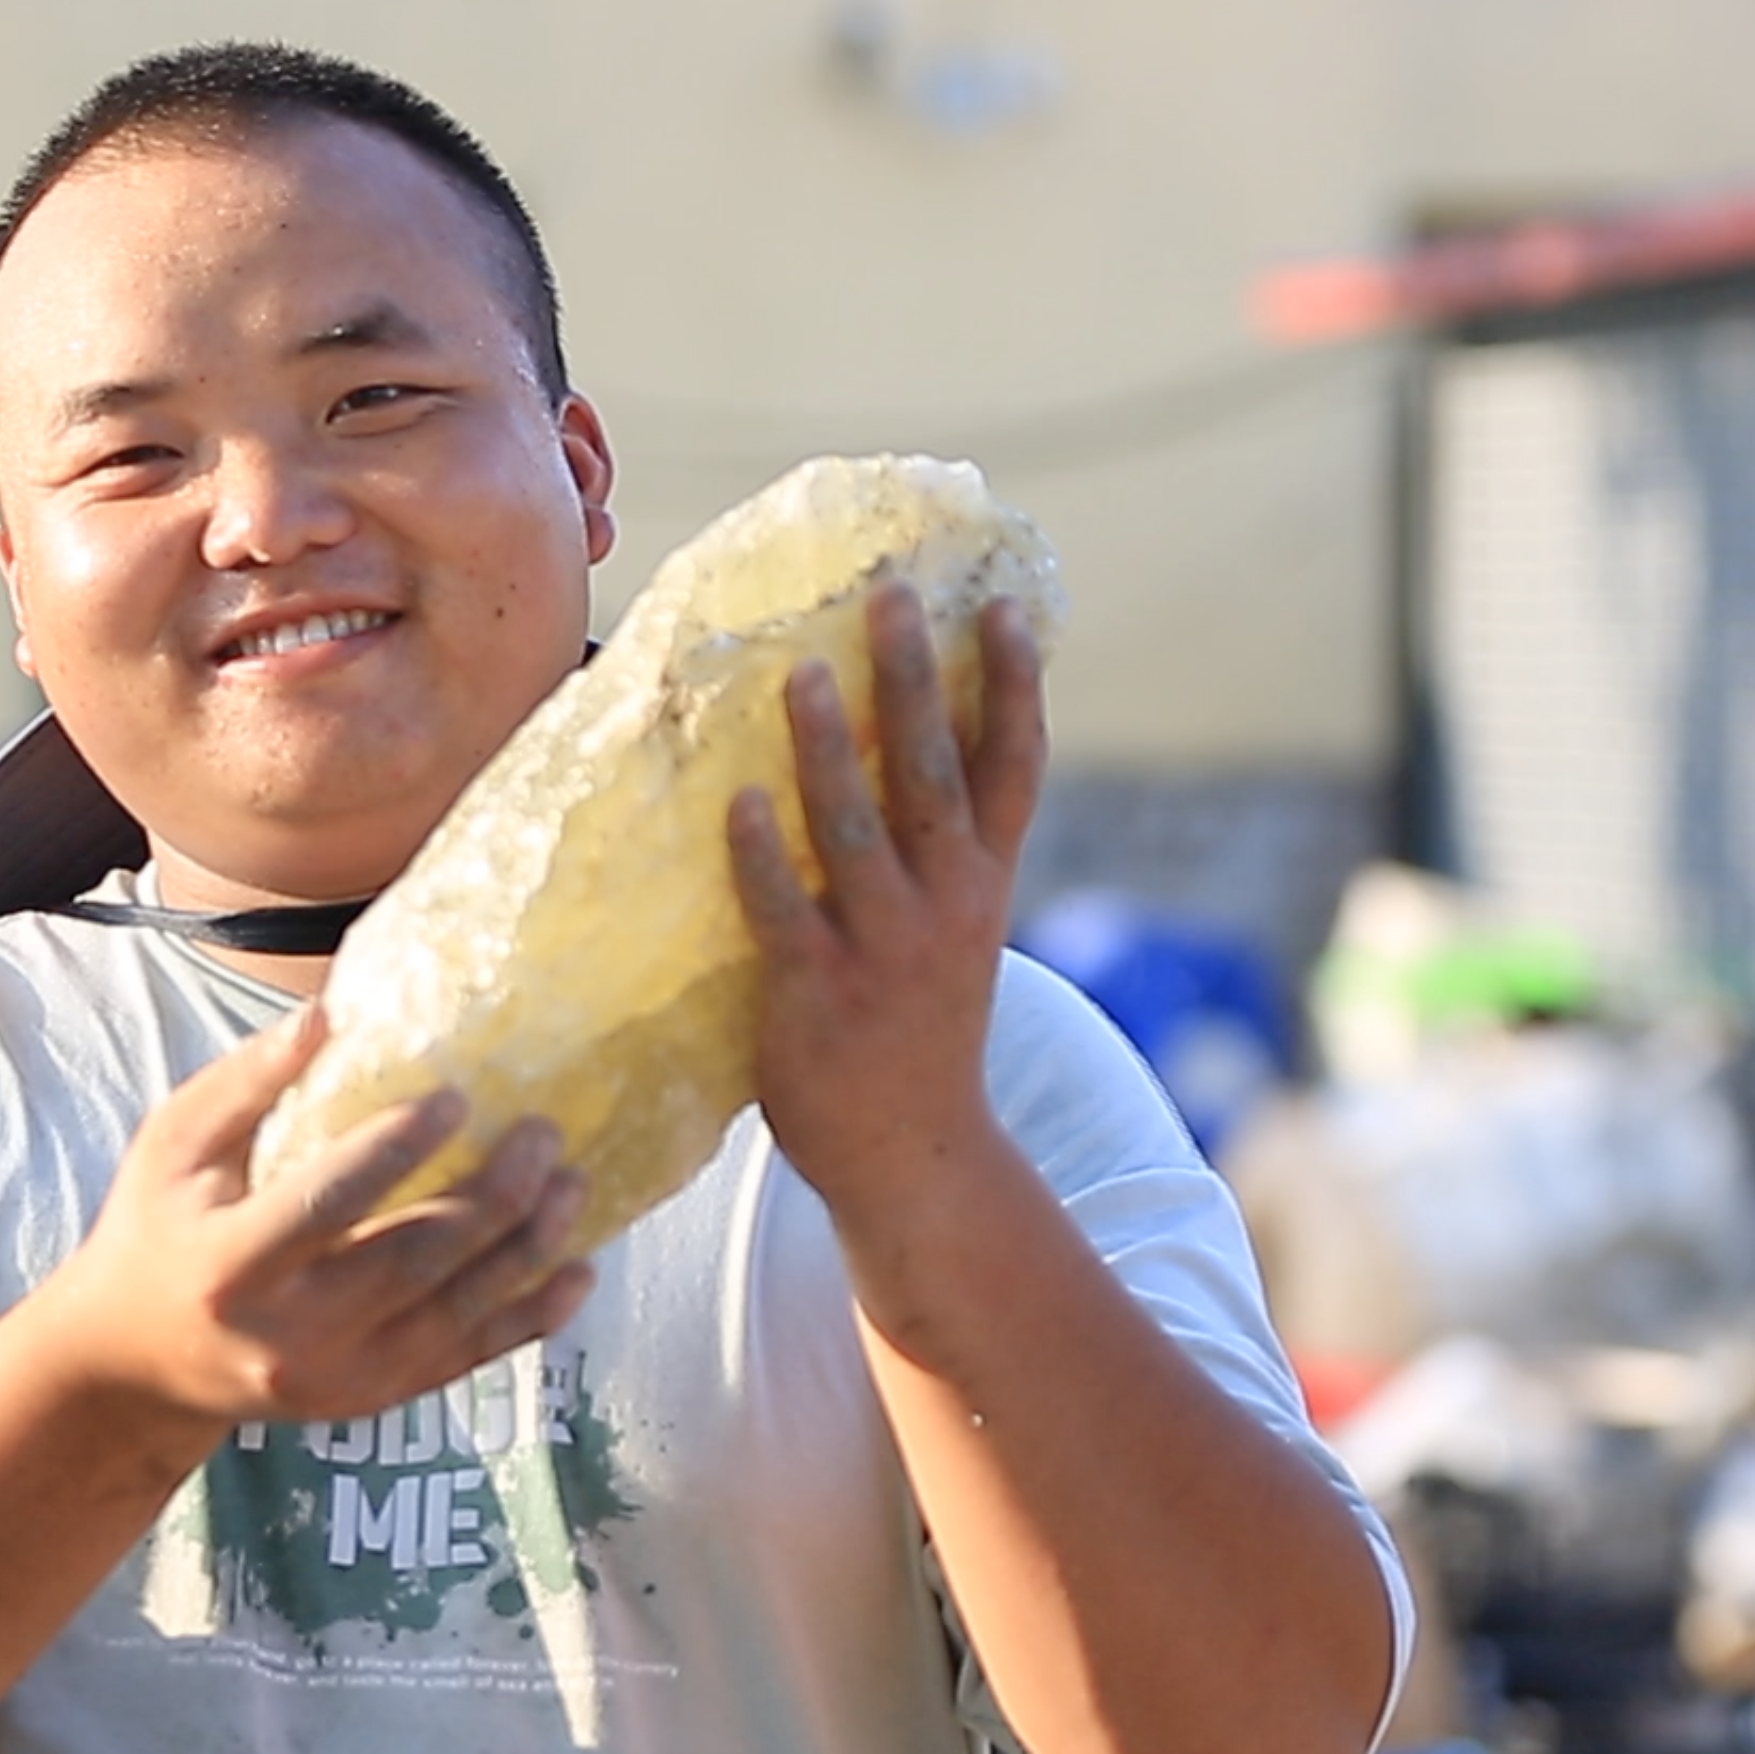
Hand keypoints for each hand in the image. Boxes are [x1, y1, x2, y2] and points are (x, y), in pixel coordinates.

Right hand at [44, 1002, 593, 1427]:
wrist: (138, 1364)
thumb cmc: (156, 1229)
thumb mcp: (171, 1145)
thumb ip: (244, 1083)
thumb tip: (328, 1014)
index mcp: (229, 1265)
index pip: (326, 1206)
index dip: (395, 1152)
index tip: (457, 1098)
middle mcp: (287, 1335)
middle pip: (410, 1264)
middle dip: (490, 1198)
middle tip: (542, 1133)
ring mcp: (336, 1378)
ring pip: (453, 1316)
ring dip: (526, 1252)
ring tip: (572, 1184)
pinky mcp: (370, 1399)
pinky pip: (465, 1360)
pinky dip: (527, 1319)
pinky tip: (577, 1272)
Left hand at [725, 581, 1046, 1223]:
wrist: (914, 1156)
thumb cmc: (917, 1028)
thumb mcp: (953, 933)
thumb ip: (936, 853)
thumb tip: (897, 747)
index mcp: (984, 884)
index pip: (1014, 767)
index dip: (1013, 684)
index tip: (999, 603)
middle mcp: (947, 905)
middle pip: (936, 773)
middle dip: (915, 681)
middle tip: (890, 597)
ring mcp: (883, 949)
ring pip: (858, 829)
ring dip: (829, 747)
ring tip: (800, 671)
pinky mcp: (817, 993)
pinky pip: (785, 910)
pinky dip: (764, 854)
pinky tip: (741, 800)